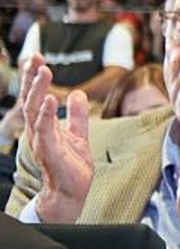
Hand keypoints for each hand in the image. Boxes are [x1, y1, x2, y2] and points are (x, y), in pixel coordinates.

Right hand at [20, 55, 94, 223]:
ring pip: (35, 110)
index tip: (36, 56)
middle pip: (31, 98)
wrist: (72, 192)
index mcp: (44, 124)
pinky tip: (50, 99)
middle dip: (32, 77)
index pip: (37, 96)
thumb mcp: (78, 134)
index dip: (34, 77)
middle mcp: (38, 130)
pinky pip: (45, 129)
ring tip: (43, 71)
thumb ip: (77, 115)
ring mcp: (41, 140)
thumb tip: (77, 94)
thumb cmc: (72, 165)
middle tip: (35, 56)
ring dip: (38, 90)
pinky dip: (47, 113)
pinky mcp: (49, 151)